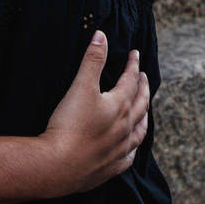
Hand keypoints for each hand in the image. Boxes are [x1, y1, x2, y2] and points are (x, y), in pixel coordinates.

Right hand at [40, 32, 149, 194]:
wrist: (59, 165)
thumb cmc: (70, 124)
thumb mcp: (81, 86)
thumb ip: (92, 60)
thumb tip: (101, 36)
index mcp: (119, 105)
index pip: (131, 80)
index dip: (133, 65)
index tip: (135, 55)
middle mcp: (125, 127)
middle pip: (141, 104)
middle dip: (143, 88)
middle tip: (144, 77)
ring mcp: (120, 149)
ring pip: (139, 131)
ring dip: (143, 117)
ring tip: (145, 110)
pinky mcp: (110, 167)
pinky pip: (128, 157)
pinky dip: (132, 148)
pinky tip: (131, 148)